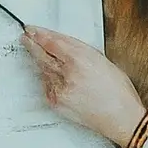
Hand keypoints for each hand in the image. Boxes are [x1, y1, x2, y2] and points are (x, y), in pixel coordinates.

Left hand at [22, 26, 145, 147]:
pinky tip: (59, 79)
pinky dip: (49, 80)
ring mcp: (59, 89)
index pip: (51, 42)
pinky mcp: (56, 102)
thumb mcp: (102, 60)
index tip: (32, 29)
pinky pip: (46, 85)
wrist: (121, 118)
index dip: (39, 34)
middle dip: (32, 44)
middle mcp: (66, 74)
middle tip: (26, 38)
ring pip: (43, 70)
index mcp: (79, 59)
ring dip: (42, 63)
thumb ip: (79, 50)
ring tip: (46, 58)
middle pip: (40, 55)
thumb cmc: (118, 91)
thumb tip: (61, 43)